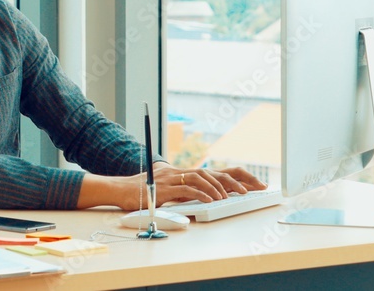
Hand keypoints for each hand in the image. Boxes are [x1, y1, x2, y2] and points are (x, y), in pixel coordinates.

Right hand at [152, 164, 267, 205]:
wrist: (122, 189)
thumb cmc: (142, 191)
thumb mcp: (167, 190)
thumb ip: (182, 191)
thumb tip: (200, 197)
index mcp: (183, 173)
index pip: (213, 172)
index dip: (233, 177)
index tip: (251, 184)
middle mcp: (179, 172)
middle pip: (211, 172)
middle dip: (232, 181)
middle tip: (249, 190)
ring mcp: (172, 178)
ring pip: (200, 177)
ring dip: (216, 187)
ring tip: (227, 197)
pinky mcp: (165, 188)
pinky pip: (186, 189)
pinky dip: (200, 194)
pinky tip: (209, 200)